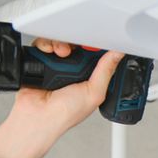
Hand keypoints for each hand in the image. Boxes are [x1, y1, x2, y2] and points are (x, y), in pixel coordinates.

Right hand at [0, 39, 124, 157]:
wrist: (38, 116)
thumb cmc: (65, 113)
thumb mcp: (94, 93)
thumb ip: (106, 71)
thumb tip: (118, 55)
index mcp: (90, 78)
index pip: (98, 55)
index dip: (98, 48)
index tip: (97, 41)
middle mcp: (74, 71)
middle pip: (79, 45)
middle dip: (78, 44)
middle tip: (76, 51)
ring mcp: (57, 66)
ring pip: (61, 42)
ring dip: (61, 44)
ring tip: (61, 54)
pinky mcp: (41, 61)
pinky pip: (44, 44)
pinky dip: (46, 45)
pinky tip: (49, 54)